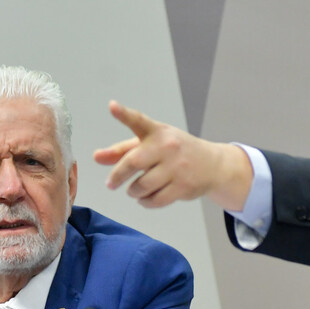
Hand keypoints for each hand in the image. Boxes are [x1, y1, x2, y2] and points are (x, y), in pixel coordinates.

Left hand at [95, 101, 251, 209]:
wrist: (212, 164)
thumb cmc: (174, 152)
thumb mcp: (150, 144)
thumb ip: (122, 151)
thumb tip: (96, 157)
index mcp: (157, 132)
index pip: (139, 121)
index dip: (124, 114)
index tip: (112, 106)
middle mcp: (167, 146)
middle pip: (133, 162)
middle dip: (118, 175)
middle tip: (111, 184)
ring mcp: (177, 166)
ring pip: (142, 185)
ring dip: (133, 191)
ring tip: (134, 190)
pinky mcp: (184, 186)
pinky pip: (155, 200)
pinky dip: (145, 202)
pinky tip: (146, 198)